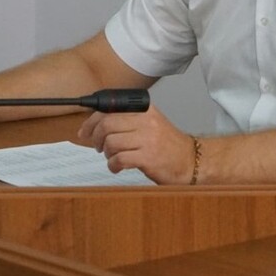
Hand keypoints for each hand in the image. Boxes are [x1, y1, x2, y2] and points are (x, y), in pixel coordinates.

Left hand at [77, 105, 194, 184]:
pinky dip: (113, 165)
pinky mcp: (148, 157)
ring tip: (112, 157)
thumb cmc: (166, 144)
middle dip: (95, 137)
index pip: (110, 108)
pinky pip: (119, 159)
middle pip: (107, 124)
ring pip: (111, 142)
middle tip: (97, 146)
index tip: (85, 131)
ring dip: (106, 153)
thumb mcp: (149, 123)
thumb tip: (96, 121)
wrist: (190, 160)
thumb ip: (127, 119)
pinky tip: (117, 167)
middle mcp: (146, 120)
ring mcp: (148, 139)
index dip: (92, 120)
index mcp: (144, 109)